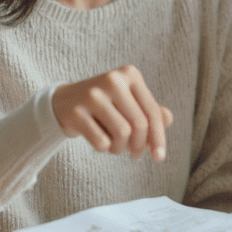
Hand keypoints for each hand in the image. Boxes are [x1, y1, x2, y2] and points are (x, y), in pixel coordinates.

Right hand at [52, 65, 173, 160]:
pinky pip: (101, 141)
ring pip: (122, 133)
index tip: (159, 157)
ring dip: (120, 148)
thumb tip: (168, 119)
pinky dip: (104, 148)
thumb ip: (150, 111)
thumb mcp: (129, 103)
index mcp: (129, 74)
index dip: (159, 137)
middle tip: (134, 154)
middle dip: (139, 145)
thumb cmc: (105, 105)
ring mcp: (92, 94)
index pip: (152, 111)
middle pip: (139, 124)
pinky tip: (100, 142)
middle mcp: (112, 79)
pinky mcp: (75, 111)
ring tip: (115, 147)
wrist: (63, 101)